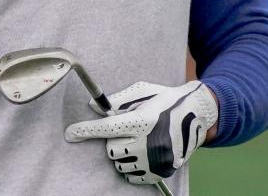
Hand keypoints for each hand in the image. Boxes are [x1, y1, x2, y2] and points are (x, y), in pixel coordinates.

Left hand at [64, 81, 217, 184]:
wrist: (197, 114)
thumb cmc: (164, 98)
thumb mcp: (141, 91)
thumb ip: (117, 100)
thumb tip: (94, 107)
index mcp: (141, 119)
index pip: (106, 128)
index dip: (85, 131)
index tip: (70, 134)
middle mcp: (148, 142)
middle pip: (111, 149)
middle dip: (113, 140)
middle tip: (126, 131)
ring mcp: (156, 160)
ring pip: (121, 164)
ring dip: (122, 154)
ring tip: (137, 141)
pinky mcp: (161, 172)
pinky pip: (134, 176)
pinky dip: (133, 167)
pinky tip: (142, 154)